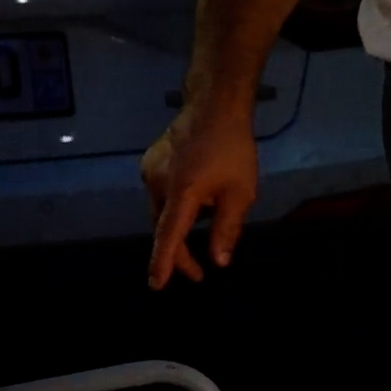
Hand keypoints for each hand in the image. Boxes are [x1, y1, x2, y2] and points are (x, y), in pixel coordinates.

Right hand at [140, 105, 258, 288]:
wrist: (214, 106)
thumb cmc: (233, 150)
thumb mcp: (241, 193)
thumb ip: (227, 229)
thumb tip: (218, 261)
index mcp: (181, 193)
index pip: (168, 235)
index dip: (164, 262)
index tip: (156, 284)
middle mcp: (157, 183)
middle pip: (164, 227)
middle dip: (180, 251)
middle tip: (199, 272)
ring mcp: (150, 171)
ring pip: (164, 211)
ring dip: (182, 223)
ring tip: (213, 211)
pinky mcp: (149, 163)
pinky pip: (162, 194)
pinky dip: (178, 204)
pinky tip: (201, 192)